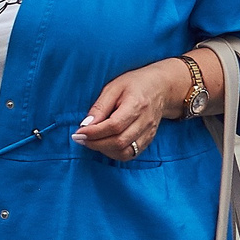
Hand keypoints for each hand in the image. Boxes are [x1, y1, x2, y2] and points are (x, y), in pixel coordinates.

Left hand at [72, 59, 191, 161]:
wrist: (161, 88)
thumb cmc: (135, 84)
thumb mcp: (114, 87)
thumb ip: (100, 107)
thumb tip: (85, 125)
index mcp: (137, 105)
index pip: (114, 126)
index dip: (94, 132)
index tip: (78, 132)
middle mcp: (145, 122)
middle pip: (119, 142)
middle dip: (95, 143)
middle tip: (80, 138)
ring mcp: (149, 133)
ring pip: (125, 152)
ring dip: (104, 150)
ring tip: (92, 141)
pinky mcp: (148, 140)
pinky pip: (131, 154)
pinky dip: (115, 153)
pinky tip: (105, 144)